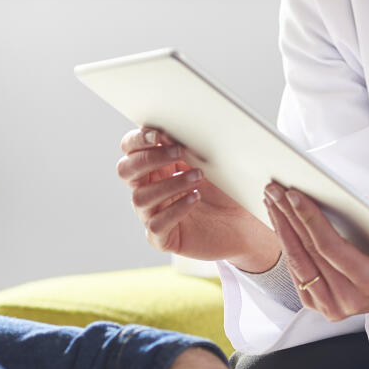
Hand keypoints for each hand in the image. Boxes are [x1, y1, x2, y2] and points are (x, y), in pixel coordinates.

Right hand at [118, 128, 279, 270]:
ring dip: (169, 183)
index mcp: (155, 166)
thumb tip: (175, 131)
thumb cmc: (224, 189)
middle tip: (178, 152)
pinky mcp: (163, 238)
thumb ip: (189, 147)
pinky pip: (156, 224)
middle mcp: (148, 188)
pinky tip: (194, 198)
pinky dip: (176, 209)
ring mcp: (153, 214)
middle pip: (126, 170)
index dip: (138, 140)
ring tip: (198, 177)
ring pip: (140, 197)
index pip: (131, 149)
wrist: (243, 224)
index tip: (158, 134)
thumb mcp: (209, 162)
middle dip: (149, 158)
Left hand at [263, 182, 368, 321]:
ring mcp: (329, 306)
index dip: (310, 218)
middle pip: (308, 251)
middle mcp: (347, 299)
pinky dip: (285, 244)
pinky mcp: (315, 305)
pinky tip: (278, 222)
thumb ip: (365, 226)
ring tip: (271, 201)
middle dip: (288, 216)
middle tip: (275, 189)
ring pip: (297, 261)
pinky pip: (295, 271)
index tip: (293, 194)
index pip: (330, 246)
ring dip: (281, 227)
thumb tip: (330, 193)